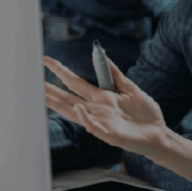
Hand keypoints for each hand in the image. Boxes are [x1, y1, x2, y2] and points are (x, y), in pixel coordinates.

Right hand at [43, 56, 166, 156]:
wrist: (159, 133)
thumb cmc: (145, 114)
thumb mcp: (131, 89)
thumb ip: (116, 74)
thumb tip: (103, 55)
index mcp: (101, 98)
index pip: (75, 83)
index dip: (60, 72)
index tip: (46, 61)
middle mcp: (97, 110)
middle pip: (68, 98)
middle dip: (50, 91)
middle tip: (32, 81)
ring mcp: (102, 122)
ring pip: (76, 113)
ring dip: (61, 104)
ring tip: (45, 93)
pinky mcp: (111, 134)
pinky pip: (95, 127)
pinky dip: (86, 118)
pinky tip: (78, 108)